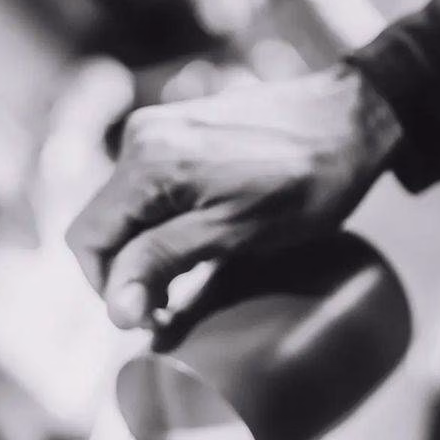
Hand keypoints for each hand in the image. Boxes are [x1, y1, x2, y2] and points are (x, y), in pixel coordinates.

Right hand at [66, 66, 400, 327]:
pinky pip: (150, 189)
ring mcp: (160, 129)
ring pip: (126, 209)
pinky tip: (198, 241)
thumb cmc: (305, 182)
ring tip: (190, 277)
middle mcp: (140, 138)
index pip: (86, 240)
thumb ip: (164, 263)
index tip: (149, 319)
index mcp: (146, 164)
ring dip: (146, 250)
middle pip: (102, 224)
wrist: (353, 120)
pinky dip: (162, 224)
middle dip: (127, 272)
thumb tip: (115, 310)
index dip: (108, 289)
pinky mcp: (182, 130)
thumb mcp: (234, 234)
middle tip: (171, 308)